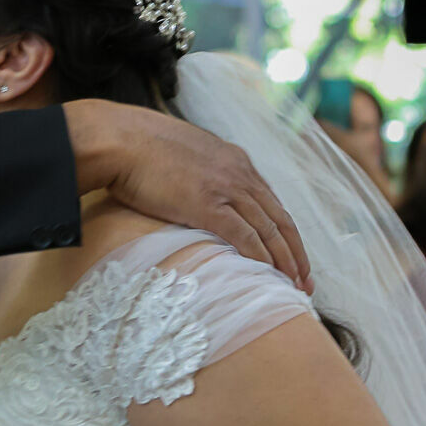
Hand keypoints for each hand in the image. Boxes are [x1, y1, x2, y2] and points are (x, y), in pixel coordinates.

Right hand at [82, 101, 312, 291]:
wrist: (120, 139)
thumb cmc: (139, 148)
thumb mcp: (182, 154)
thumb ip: (199, 172)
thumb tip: (194, 192)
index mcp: (235, 160)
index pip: (271, 202)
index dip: (286, 231)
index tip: (293, 254)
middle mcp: (239, 173)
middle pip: (280, 218)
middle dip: (297, 252)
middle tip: (306, 281)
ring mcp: (225, 188)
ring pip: (269, 229)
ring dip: (286, 260)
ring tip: (294, 285)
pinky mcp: (207, 204)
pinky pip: (245, 235)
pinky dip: (260, 257)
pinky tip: (268, 275)